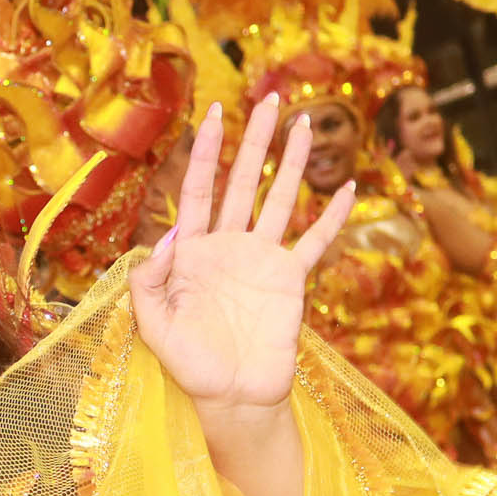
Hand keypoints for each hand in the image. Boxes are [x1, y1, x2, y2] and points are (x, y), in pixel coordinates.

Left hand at [131, 97, 351, 414]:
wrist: (232, 397)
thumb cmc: (189, 365)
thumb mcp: (153, 327)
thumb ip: (147, 286)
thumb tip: (158, 245)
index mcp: (193, 251)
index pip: (199, 190)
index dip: (205, 152)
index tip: (212, 114)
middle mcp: (229, 246)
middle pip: (243, 182)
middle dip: (256, 140)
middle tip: (271, 99)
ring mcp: (262, 260)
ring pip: (280, 200)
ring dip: (293, 163)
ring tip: (305, 125)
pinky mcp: (291, 280)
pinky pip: (315, 241)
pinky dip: (333, 216)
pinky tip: (349, 188)